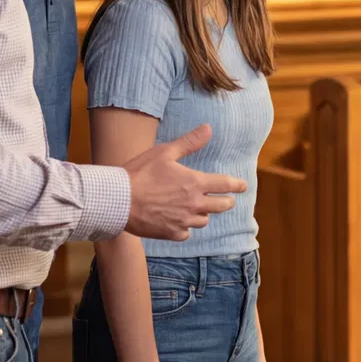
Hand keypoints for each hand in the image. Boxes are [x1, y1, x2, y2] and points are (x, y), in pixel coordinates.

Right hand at [124, 124, 247, 240]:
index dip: (237, 185)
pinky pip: (186, 233)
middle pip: (222, 206)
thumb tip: (208, 128)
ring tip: (198, 209)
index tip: (243, 186)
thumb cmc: (140, 173)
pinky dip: (185, 228)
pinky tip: (179, 222)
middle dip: (226, 202)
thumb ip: (189, 142)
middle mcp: (194, 204)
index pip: (226, 184)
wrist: (117, 200)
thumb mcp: (165, 152)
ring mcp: (183, 221)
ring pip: (204, 221)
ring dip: (204, 214)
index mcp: (195, 183)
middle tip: (227, 200)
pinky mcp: (171, 233)